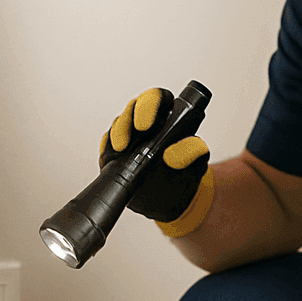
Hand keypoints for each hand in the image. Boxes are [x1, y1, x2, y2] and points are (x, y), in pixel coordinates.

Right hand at [100, 87, 213, 236]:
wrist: (168, 201)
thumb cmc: (183, 177)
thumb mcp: (194, 167)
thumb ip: (193, 153)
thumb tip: (183, 148)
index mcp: (171, 118)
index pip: (160, 99)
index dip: (151, 106)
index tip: (145, 125)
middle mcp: (150, 122)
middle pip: (135, 107)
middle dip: (127, 121)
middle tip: (127, 141)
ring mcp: (131, 135)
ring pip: (119, 124)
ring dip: (117, 136)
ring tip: (120, 150)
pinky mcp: (116, 150)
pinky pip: (107, 143)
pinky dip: (107, 149)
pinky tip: (110, 157)